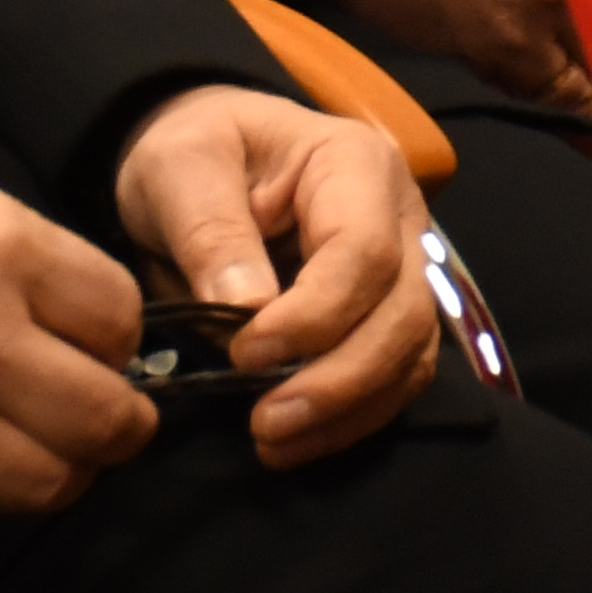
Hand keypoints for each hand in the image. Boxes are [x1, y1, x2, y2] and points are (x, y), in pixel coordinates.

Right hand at [0, 142, 152, 532]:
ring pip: (49, 482)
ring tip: (48, 455)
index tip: (102, 344)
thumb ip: (3, 233)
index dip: (119, 336)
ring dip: (62, 473)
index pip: (118, 316)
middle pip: (105, 415)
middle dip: (119, 423)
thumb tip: (54, 287)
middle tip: (108, 420)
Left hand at [110, 81, 444, 471]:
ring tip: (273, 442)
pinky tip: (296, 442)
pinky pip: (396, 376)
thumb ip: (211, 232)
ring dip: (350, 408)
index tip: (242, 352)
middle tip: (264, 422)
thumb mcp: (181, 169)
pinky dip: (353, 417)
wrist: (203, 164)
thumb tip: (247, 310)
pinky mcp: (388, 314)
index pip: (363, 251)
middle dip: (339, 378)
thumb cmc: (195, 150)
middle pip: (404, 310)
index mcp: (354, 163)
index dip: (314, 315)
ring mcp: (404, 268)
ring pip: (410, 352)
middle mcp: (401, 216)